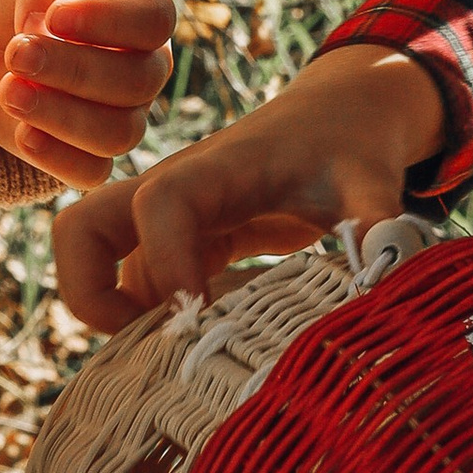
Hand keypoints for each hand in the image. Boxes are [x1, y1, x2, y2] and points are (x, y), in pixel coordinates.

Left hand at [0, 0, 176, 189]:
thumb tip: (50, 17)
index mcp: (138, 6)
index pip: (156, 19)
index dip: (110, 23)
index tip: (55, 16)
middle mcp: (142, 64)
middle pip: (137, 82)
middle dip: (72, 69)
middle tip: (16, 51)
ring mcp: (120, 114)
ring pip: (119, 134)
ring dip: (60, 115)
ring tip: (8, 89)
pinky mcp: (85, 154)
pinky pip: (92, 173)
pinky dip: (57, 157)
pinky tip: (21, 132)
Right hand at [53, 39, 444, 330]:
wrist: (339, 116)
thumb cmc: (350, 144)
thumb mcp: (370, 180)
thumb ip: (378, 222)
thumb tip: (390, 269)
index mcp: (216, 168)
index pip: (160, 204)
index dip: (168, 263)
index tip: (204, 318)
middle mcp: (175, 194)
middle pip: (82, 228)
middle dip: (89, 293)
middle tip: (148, 346)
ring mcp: (171, 222)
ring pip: (99, 264)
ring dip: (118, 317)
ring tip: (184, 356)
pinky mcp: (183, 245)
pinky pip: (137, 286)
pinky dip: (155, 323)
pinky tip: (218, 342)